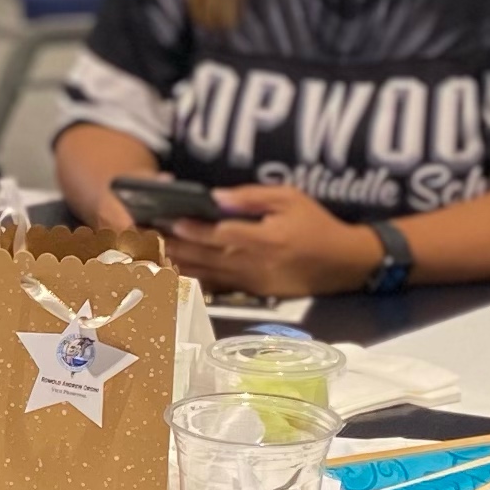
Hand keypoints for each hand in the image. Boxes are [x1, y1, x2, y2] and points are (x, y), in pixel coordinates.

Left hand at [165, 184, 370, 297]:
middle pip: (206, 256)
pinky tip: (174, 272)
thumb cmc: (316, 224)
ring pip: (207, 274)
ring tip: (151, 254)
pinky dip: (194, 280)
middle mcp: (254, 264)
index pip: (219, 234)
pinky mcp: (252, 292)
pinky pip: (217, 286)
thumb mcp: (290, 198)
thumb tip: (217, 197)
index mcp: (264, 239)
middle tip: (146, 237)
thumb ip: (253, 197)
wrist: (343, 263)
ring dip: (178, 265)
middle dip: (174, 247)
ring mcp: (251, 282)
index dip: (191, 229)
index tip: (167, 221)